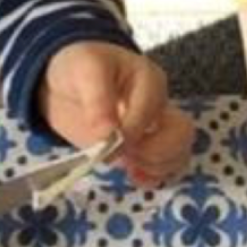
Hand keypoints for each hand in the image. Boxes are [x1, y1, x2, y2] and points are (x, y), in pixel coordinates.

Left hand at [38, 41, 194, 187]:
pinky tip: (134, 176)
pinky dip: (154, 177)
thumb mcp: (84, 70)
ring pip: (179, 153)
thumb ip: (97, 99)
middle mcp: (159, 105)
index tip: (104, 139)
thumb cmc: (79, 69)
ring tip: (129, 166)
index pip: (152, 108)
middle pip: (181, 132)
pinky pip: (166, 168)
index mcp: (149, 79)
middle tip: (122, 154)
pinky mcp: (145, 149)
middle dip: (153, 151)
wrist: (66, 84)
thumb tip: (106, 136)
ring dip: (155, 166)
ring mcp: (156, 129)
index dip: (130, 129)